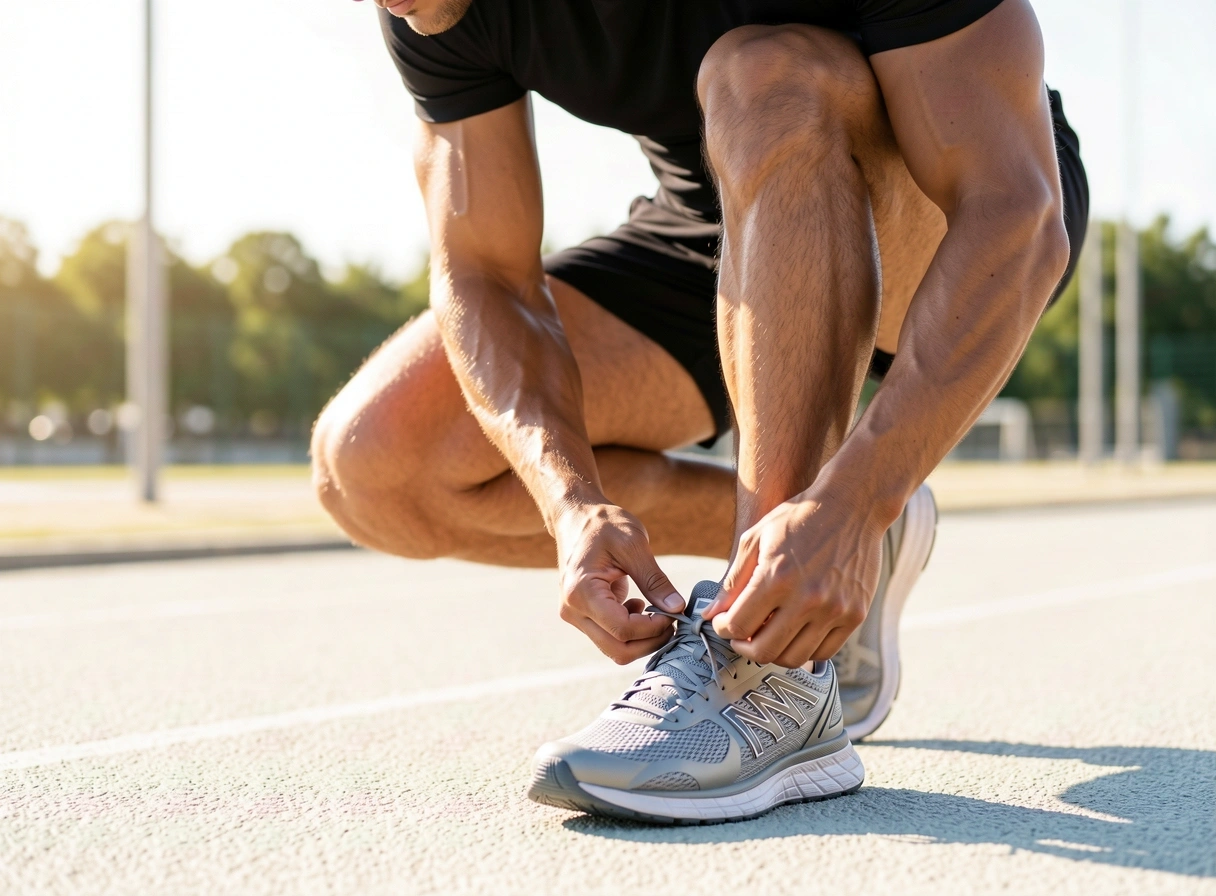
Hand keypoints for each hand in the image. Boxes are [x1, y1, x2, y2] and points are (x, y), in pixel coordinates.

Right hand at [554, 503, 685, 663]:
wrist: (575, 516)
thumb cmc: (603, 524)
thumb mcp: (633, 544)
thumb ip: (655, 580)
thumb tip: (677, 608)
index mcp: (581, 592)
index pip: (622, 629)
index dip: (653, 628)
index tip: (673, 613)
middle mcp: (572, 610)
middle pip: (618, 650)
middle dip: (650, 641)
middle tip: (671, 620)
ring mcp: (575, 616)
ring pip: (614, 649)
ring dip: (642, 638)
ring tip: (658, 612)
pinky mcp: (582, 616)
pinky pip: (610, 637)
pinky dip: (632, 631)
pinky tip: (639, 606)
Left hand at [704, 491, 883, 666]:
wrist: (852, 505)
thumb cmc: (800, 517)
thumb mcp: (756, 538)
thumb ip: (733, 580)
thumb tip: (712, 614)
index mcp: (777, 577)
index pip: (738, 625)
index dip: (723, 628)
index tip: (723, 622)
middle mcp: (807, 599)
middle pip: (764, 651)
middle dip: (743, 647)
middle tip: (740, 635)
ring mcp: (834, 610)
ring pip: (794, 658)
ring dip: (773, 651)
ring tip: (766, 634)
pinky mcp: (855, 615)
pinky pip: (823, 653)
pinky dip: (803, 651)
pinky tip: (794, 633)